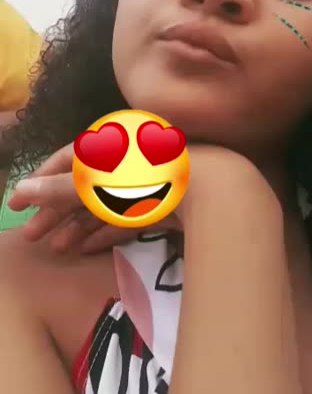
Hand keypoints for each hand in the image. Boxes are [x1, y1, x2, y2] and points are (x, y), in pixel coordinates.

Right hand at [7, 141, 258, 254]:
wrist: (210, 189)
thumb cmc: (149, 177)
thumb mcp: (99, 182)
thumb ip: (62, 187)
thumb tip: (23, 188)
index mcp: (112, 143)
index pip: (67, 160)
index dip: (39, 181)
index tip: (16, 205)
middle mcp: (127, 160)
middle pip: (83, 185)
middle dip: (55, 211)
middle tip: (30, 236)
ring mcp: (145, 183)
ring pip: (103, 205)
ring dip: (76, 226)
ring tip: (55, 249)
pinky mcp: (161, 206)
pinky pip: (125, 220)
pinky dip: (104, 233)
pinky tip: (85, 249)